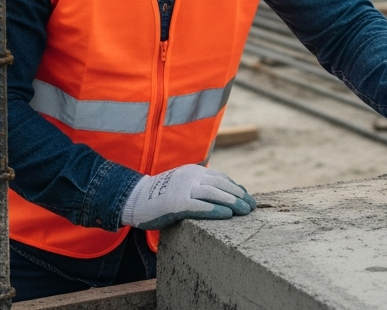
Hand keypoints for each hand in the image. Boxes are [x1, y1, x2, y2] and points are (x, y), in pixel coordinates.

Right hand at [121, 164, 256, 229]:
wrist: (135, 198)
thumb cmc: (161, 196)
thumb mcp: (184, 185)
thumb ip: (202, 187)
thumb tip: (228, 195)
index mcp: (195, 171)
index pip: (222, 179)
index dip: (237, 189)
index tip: (249, 198)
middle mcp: (191, 177)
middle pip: (222, 185)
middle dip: (239, 196)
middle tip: (252, 207)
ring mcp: (183, 189)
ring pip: (214, 194)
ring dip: (232, 203)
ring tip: (245, 211)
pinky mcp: (176, 203)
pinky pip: (200, 207)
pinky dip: (215, 210)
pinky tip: (227, 216)